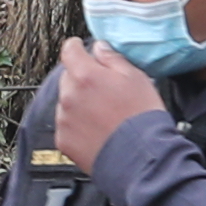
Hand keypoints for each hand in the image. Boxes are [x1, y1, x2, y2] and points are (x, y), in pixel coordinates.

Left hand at [46, 35, 166, 158]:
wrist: (138, 158)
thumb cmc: (141, 118)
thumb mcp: (135, 78)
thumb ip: (112, 59)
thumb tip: (100, 48)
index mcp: (85, 76)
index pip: (69, 51)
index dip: (76, 47)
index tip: (79, 47)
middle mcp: (69, 96)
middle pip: (68, 78)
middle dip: (82, 79)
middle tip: (104, 89)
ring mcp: (64, 119)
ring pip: (67, 102)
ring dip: (79, 103)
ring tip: (104, 115)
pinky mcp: (64, 141)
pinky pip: (66, 125)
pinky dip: (77, 125)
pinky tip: (98, 130)